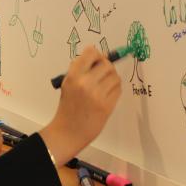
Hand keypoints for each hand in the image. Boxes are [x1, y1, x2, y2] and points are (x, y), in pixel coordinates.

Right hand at [39, 46, 121, 165]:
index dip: (97, 55)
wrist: (69, 131)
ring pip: (115, 77)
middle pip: (106, 64)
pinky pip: (118, 89)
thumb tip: (97, 55)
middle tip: (103, 73)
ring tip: (105, 85)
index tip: (97, 60)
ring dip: (112, 78)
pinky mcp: (107, 105)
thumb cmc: (68, 107)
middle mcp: (85, 83)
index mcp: (73, 76)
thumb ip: (79, 70)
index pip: (91, 53)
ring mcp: (97, 95)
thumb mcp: (67, 84)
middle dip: (107, 67)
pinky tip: (107, 94)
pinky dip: (115, 89)